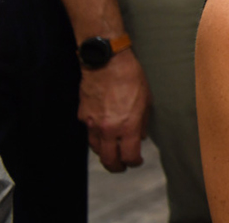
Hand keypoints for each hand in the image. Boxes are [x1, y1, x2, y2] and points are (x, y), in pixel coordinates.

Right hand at [79, 50, 150, 171]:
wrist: (107, 62)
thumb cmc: (131, 78)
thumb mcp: (146, 101)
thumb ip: (142, 123)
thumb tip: (139, 137)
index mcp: (128, 126)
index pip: (129, 156)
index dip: (134, 162)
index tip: (137, 161)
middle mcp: (108, 129)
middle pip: (109, 160)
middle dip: (116, 167)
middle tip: (122, 166)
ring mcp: (92, 123)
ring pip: (96, 149)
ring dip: (105, 153)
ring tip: (112, 152)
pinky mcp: (82, 115)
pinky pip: (89, 133)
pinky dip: (96, 137)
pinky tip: (102, 133)